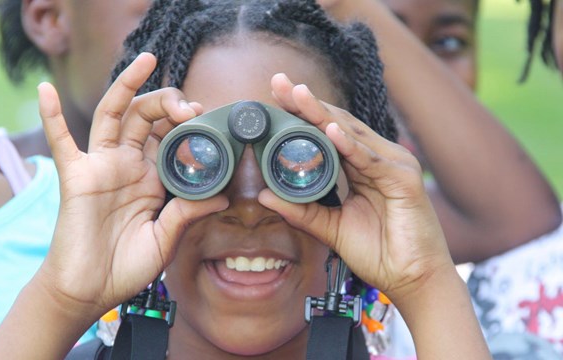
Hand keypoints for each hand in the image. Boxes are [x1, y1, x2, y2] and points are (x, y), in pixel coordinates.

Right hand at [36, 53, 227, 315]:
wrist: (90, 291)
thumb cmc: (127, 267)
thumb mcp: (166, 239)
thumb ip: (188, 214)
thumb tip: (223, 196)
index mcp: (152, 178)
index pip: (170, 137)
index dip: (188, 123)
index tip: (206, 117)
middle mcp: (128, 166)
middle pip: (146, 117)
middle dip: (169, 102)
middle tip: (190, 106)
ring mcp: (101, 167)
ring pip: (114, 115)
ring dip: (128, 86)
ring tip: (146, 60)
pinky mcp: (76, 176)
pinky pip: (61, 142)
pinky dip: (52, 116)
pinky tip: (46, 90)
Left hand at [260, 73, 453, 302]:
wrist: (411, 280)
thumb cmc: (378, 251)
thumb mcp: (330, 228)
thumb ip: (301, 210)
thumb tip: (263, 195)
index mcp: (360, 166)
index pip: (327, 132)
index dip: (302, 114)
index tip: (274, 96)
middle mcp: (376, 158)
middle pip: (337, 124)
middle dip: (306, 104)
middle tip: (279, 83)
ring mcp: (392, 165)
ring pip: (352, 135)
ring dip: (323, 115)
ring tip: (297, 95)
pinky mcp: (404, 180)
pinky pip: (371, 160)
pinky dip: (351, 146)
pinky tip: (330, 132)